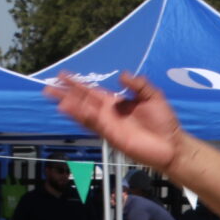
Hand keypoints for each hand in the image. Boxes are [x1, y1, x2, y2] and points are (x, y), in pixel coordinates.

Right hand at [49, 71, 183, 169]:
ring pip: (83, 113)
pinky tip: (71, 109)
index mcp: (116, 102)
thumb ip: (138, 84)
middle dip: (65, 94)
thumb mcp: (153, 96)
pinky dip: (82, 116)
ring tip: (54, 97)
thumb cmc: (163, 121)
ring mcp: (108, 124)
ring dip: (69, 105)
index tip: (62, 75)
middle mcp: (108, 112)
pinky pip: (93, 124)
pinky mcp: (111, 135)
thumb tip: (122, 74)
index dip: (77, 83)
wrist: (171, 144)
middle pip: (81, 101)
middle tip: (47, 87)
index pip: (91, 91)